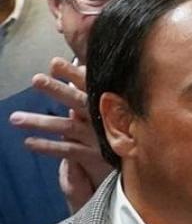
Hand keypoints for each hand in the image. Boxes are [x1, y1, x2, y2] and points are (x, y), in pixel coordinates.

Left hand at [14, 59, 113, 206]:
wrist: (144, 159)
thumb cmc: (123, 125)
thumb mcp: (115, 105)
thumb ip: (95, 89)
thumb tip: (78, 64)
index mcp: (108, 103)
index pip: (90, 84)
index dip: (73, 74)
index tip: (54, 63)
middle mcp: (103, 119)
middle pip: (78, 101)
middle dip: (57, 90)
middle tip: (36, 80)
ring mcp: (97, 137)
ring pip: (66, 127)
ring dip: (40, 122)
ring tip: (14, 119)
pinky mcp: (94, 155)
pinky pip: (67, 151)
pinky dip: (47, 147)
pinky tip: (28, 143)